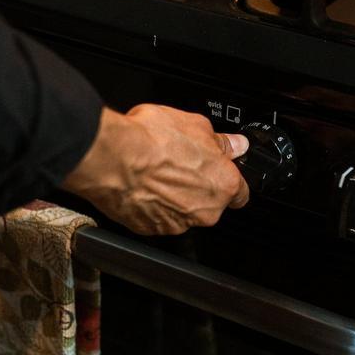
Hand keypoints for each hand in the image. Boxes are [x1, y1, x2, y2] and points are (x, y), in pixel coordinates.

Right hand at [62, 104, 249, 234]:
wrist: (112, 158)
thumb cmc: (152, 141)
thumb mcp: (195, 125)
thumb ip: (220, 141)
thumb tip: (234, 144)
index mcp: (224, 184)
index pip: (241, 192)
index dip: (229, 178)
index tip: (219, 169)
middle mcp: (204, 210)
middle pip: (210, 202)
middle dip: (199, 185)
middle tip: (180, 162)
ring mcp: (177, 223)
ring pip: (183, 211)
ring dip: (174, 195)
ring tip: (156, 170)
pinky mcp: (150, 229)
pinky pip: (158, 217)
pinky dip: (152, 204)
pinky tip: (142, 183)